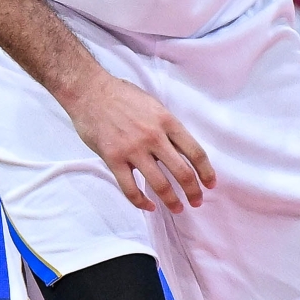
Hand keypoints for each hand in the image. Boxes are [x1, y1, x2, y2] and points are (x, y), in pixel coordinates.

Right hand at [64, 70, 214, 212]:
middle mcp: (154, 137)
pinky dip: (141, 202)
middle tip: (196, 201)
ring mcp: (133, 149)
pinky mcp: (114, 158)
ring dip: (171, 201)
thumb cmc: (121, 95)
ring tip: (177, 208)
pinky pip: (130, 188)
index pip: (195, 152)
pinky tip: (149, 206)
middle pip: (182, 172)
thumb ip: (167, 126)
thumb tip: (180, 148)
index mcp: (167, 121)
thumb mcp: (153, 105)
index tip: (210, 184)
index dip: (206, 172)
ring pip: (159, 184)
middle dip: (193, 191)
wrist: (90, 91)